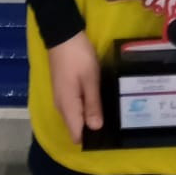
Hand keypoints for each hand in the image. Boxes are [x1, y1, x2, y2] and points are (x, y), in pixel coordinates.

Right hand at [48, 30, 102, 144]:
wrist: (63, 36)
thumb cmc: (78, 57)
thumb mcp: (90, 79)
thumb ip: (92, 105)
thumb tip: (95, 128)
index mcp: (67, 106)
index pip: (75, 134)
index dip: (90, 138)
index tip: (108, 135)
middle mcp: (61, 106)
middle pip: (75, 127)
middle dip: (92, 128)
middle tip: (114, 122)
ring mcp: (61, 98)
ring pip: (75, 116)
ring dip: (89, 117)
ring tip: (110, 112)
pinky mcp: (64, 90)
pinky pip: (75, 107)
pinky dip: (85, 107)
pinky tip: (98, 101)